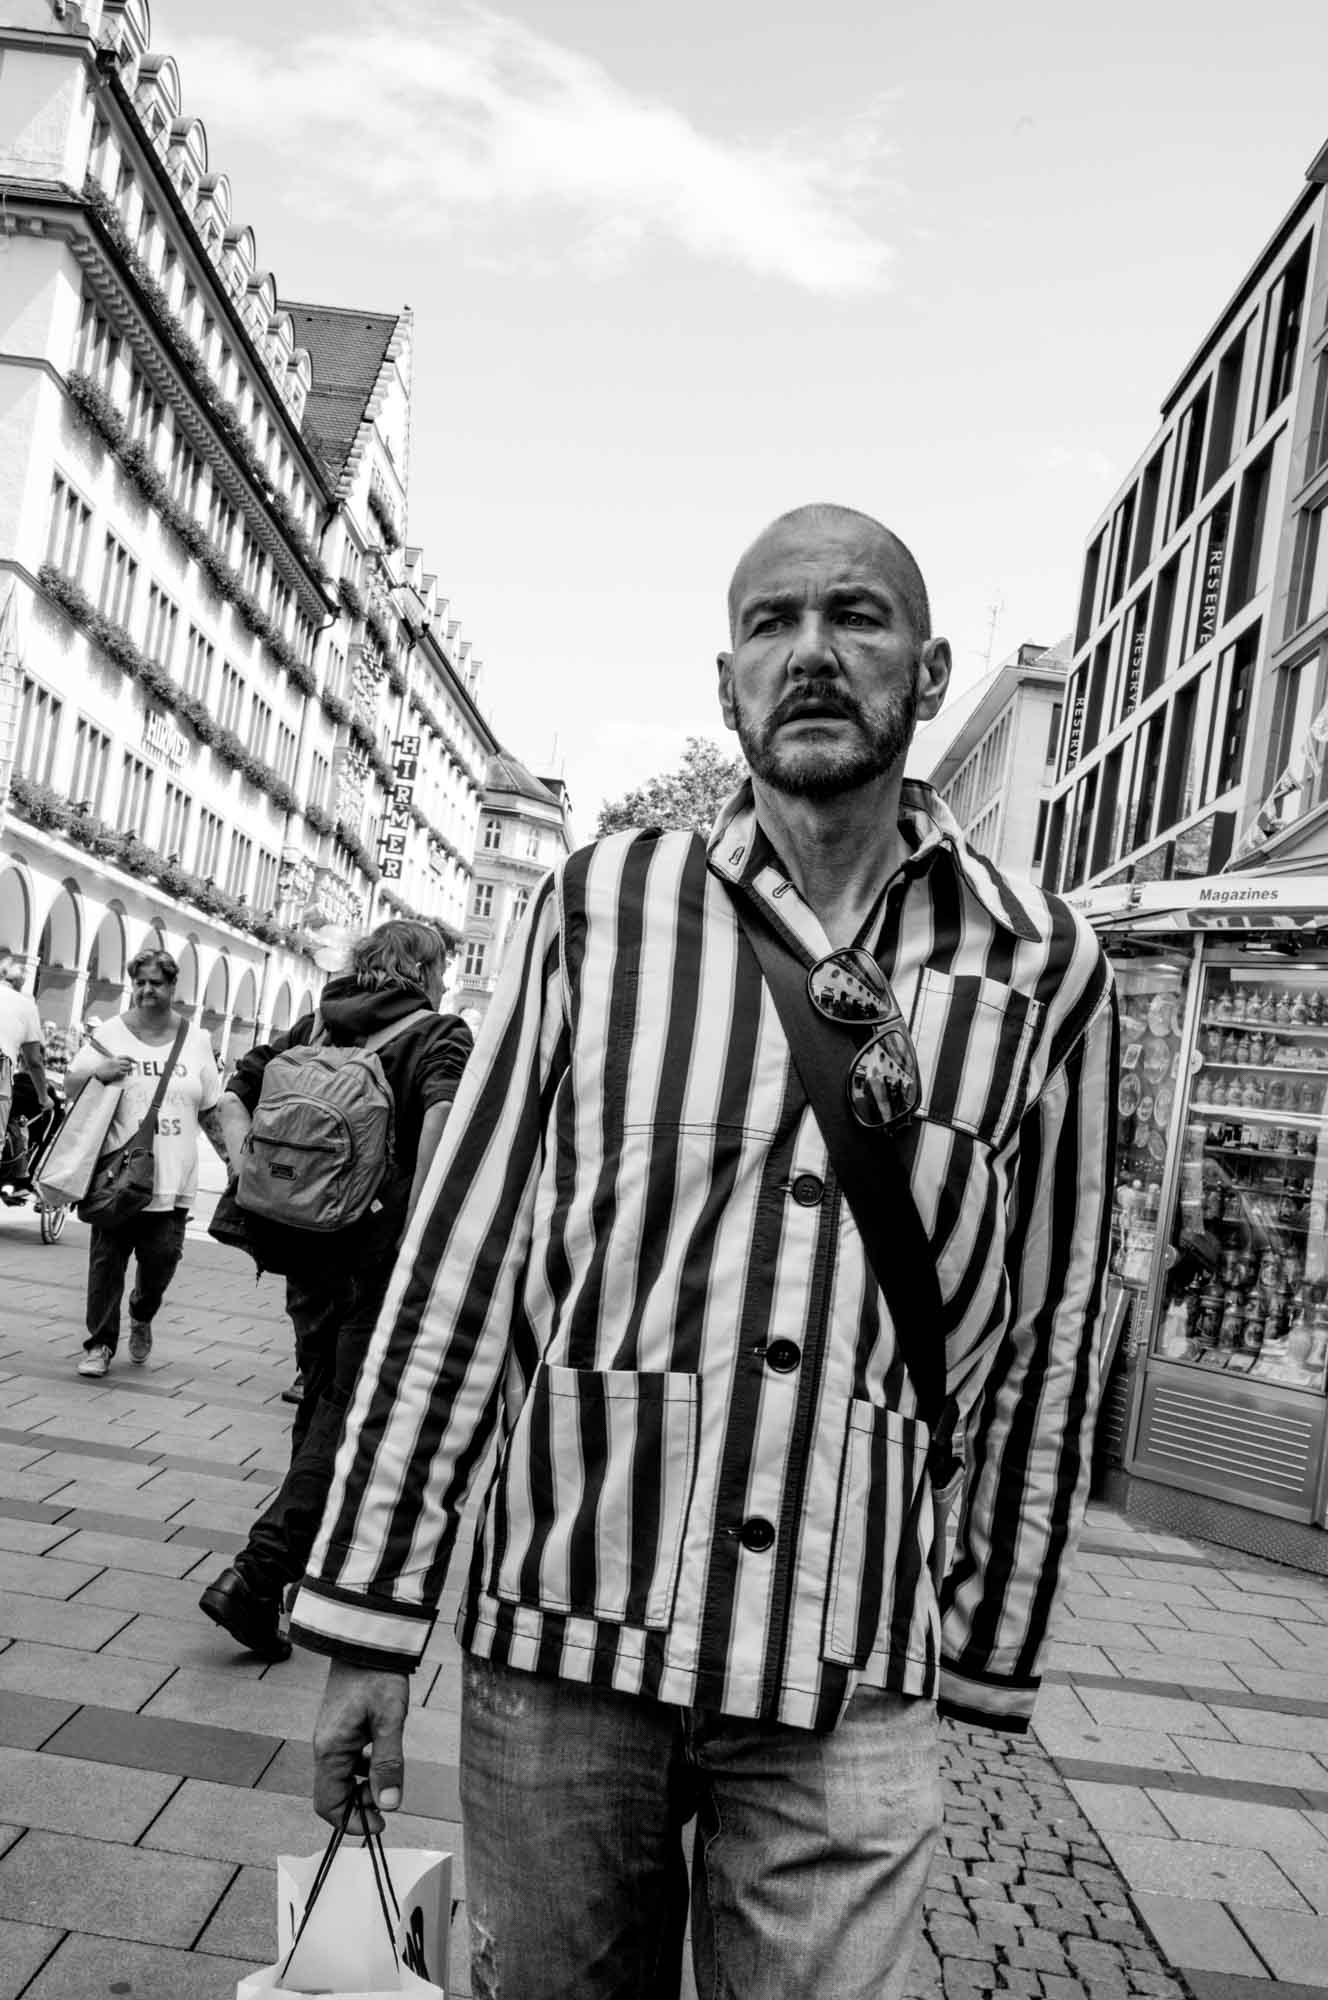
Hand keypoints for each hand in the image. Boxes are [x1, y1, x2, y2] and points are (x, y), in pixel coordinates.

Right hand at [95, 1056, 132, 1084]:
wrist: (97, 1074)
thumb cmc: (102, 1069)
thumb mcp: (108, 1061)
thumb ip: (116, 1061)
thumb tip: (125, 1063)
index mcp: (114, 1058)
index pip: (126, 1057)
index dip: (132, 1059)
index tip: (135, 1061)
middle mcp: (116, 1062)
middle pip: (128, 1063)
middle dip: (130, 1066)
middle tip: (131, 1069)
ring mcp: (116, 1067)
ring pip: (127, 1068)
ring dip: (129, 1071)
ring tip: (128, 1073)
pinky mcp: (116, 1073)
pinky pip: (124, 1074)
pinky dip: (125, 1075)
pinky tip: (122, 1075)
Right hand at [312, 1659, 409, 1831]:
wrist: (367, 1638)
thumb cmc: (378, 1675)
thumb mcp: (389, 1720)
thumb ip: (388, 1763)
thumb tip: (388, 1805)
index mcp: (330, 1750)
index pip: (328, 1804)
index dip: (352, 1821)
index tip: (380, 1824)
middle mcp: (325, 1747)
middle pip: (334, 1794)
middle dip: (360, 1806)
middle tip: (389, 1802)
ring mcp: (331, 1736)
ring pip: (342, 1777)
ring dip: (364, 1787)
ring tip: (390, 1779)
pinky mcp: (340, 1727)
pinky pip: (347, 1760)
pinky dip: (364, 1768)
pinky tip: (383, 1757)